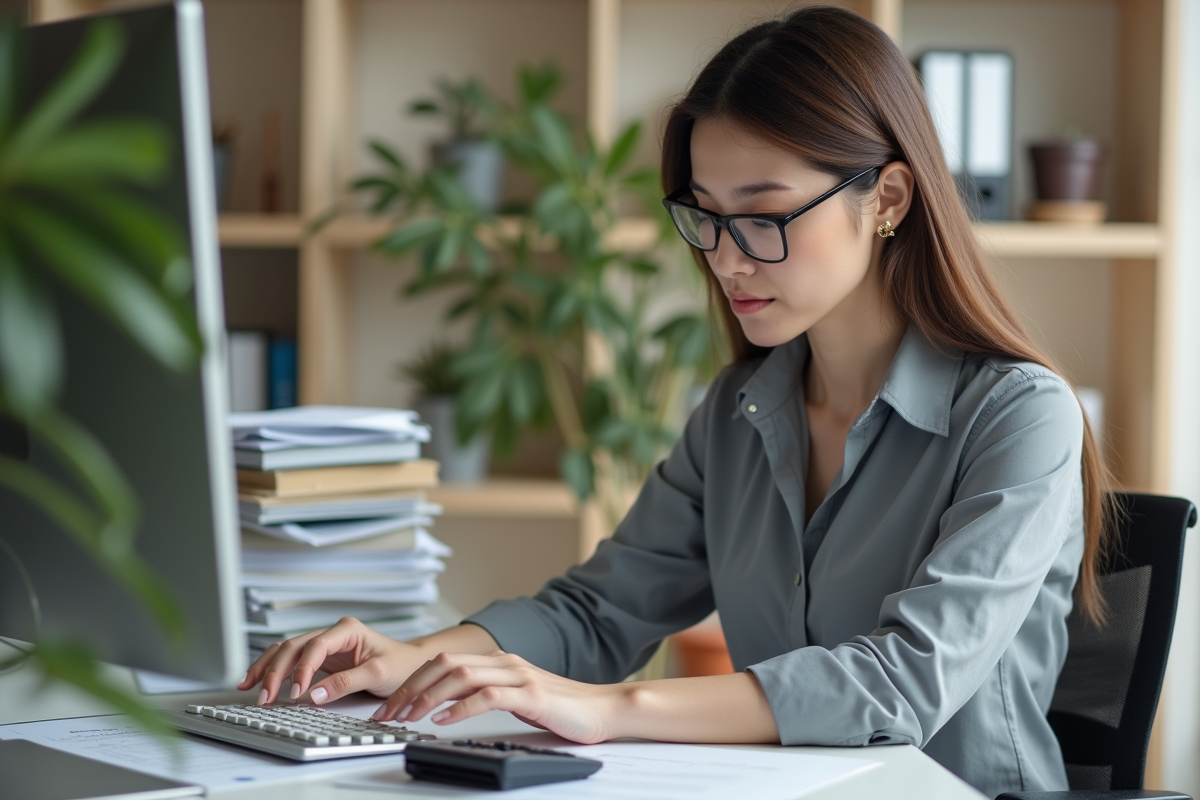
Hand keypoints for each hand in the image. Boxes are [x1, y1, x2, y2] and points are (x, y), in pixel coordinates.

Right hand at [238, 616, 427, 705]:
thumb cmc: (399, 664)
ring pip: (286, 650)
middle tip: (265, 696)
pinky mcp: (320, 658)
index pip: (315, 645)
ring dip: (267, 668)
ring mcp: (324, 644)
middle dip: (276, 671)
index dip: (302, 669)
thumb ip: (347, 683)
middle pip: (294, 646)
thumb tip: (315, 695)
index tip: (295, 692)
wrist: (409, 664)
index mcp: (347, 629)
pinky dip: (273, 669)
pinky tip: (257, 680)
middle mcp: (332, 633)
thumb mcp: (378, 674)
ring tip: (249, 686)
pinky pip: (290, 660)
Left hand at [371, 650, 621, 744]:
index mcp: (498, 662)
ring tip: (410, 716)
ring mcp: (519, 676)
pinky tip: (444, 721)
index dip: (412, 681)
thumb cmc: (561, 708)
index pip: (444, 662)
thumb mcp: (516, 697)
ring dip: (429, 696)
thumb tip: (448, 705)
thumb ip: (486, 694)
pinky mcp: (532, 695)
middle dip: (411, 687)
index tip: (392, 705)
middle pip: (445, 664)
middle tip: (390, 712)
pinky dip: (462, 707)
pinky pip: (489, 696)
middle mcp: (505, 663)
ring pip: (462, 675)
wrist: (603, 709)